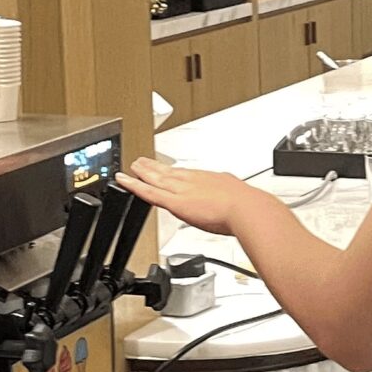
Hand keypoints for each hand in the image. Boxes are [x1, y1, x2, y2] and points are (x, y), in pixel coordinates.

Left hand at [115, 157, 278, 237]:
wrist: (247, 209)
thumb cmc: (248, 206)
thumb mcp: (241, 197)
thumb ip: (234, 200)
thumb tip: (242, 202)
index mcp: (209, 179)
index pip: (185, 173)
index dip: (172, 170)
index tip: (164, 167)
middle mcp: (193, 181)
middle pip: (168, 172)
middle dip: (153, 167)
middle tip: (140, 161)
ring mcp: (182, 190)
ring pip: (155, 179)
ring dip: (142, 173)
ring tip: (131, 168)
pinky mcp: (174, 202)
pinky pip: (149, 192)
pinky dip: (134, 186)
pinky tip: (124, 181)